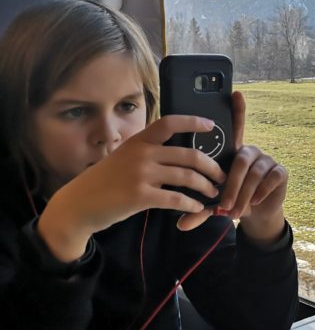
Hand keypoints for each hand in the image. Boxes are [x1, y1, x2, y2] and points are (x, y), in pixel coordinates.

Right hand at [38, 115, 225, 261]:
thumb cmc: (105, 181)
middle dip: (211, 166)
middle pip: (188, 154)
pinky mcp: (140, 196)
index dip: (193, 121)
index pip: (169, 123)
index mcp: (139, 141)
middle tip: (221, 175)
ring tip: (213, 193)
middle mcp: (141, 153)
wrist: (78, 204)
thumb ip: (147, 151)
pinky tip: (197, 207)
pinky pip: (175, 199)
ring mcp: (141, 174)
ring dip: (205, 186)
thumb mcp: (124, 156)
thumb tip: (178, 151)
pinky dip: (190, 204)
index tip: (211, 126)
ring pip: (186, 177)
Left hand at [177, 91, 287, 242]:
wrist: (255, 215)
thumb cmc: (231, 200)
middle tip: (223, 204)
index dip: (238, 109)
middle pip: (240, 159)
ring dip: (243, 194)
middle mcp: (251, 151)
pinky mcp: (280, 172)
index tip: (236, 92)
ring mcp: (267, 160)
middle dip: (231, 184)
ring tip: (234, 211)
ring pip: (254, 173)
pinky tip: (253, 203)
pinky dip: (260, 193)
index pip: (237, 125)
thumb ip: (199, 210)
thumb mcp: (214, 203)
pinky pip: (270, 179)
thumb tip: (181, 224)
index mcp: (234, 152)